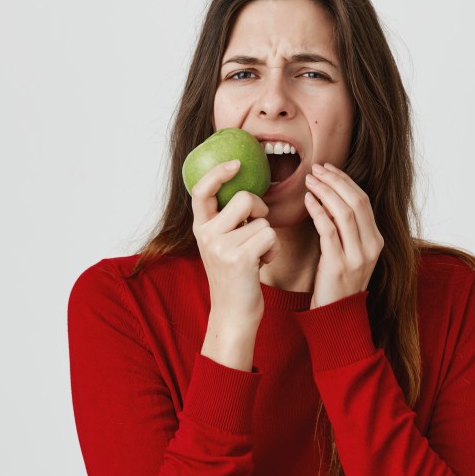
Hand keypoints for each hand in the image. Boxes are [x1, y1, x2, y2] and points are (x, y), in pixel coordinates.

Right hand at [191, 160, 280, 327]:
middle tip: (255, 230)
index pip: (202, 190)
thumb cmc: (234, 275)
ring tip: (256, 255)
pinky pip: (270, 236)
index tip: (236, 163)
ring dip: (268, 237)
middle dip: (260, 210)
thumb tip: (247, 190)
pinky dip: (273, 249)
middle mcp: (206, 234)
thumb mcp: (222, 243)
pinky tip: (261, 264)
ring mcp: (221, 246)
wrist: (233, 312)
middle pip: (245, 198)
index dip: (219, 173)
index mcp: (201, 227)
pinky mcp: (239, 258)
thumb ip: (227, 220)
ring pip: (262, 220)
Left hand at [303, 162, 383, 309]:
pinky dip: (318, 212)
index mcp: (376, 240)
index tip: (328, 169)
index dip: (345, 181)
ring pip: (344, 213)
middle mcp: (371, 246)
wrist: (336, 318)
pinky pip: (329, 231)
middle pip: (357, 202)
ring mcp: (357, 257)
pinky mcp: (338, 265)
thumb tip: (330, 199)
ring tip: (309, 181)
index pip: (364, 200)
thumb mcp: (349, 253)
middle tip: (316, 169)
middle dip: (335, 181)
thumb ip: (346, 230)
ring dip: (325, 192)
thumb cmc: (337, 283)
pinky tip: (308, 201)